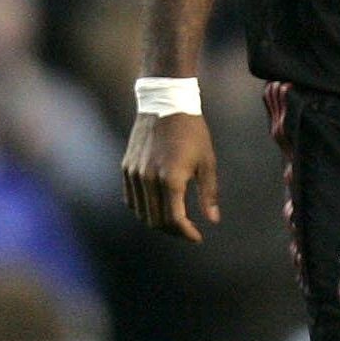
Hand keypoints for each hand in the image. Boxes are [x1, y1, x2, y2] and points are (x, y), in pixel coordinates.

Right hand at [121, 113, 219, 241]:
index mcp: (171, 178)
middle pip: (156, 220)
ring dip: (158, 222)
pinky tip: (157, 207)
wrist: (166, 103)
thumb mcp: (207, 162)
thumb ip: (209, 193)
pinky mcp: (126, 168)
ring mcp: (134, 174)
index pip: (174, 219)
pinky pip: (131, 200)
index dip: (186, 233)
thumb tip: (213, 220)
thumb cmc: (192, 132)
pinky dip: (143, 209)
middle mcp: (149, 179)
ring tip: (174, 221)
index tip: (197, 237)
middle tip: (188, 231)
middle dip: (174, 231)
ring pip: (141, 213)